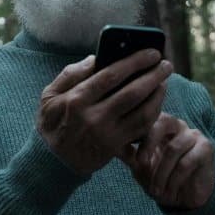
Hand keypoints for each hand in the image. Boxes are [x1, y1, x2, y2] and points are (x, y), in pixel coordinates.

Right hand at [37, 50, 172, 174]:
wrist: (52, 162)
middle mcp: (94, 117)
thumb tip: (95, 58)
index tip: (150, 53)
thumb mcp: (49, 95)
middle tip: (166, 64)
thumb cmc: (52, 123)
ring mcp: (107, 134)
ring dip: (158, 95)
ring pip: (142, 113)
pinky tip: (156, 101)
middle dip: (153, 76)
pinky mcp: (116, 147)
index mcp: (76, 100)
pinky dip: (153, 114)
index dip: (134, 62)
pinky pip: (142, 129)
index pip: (111, 75)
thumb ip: (70, 74)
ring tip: (163, 81)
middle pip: (132, 93)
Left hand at [120, 113, 214, 208]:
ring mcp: (194, 135)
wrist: (185, 199)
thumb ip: (128, 154)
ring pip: (173, 149)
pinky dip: (174, 180)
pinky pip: (186, 163)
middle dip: (149, 143)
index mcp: (161, 125)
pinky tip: (169, 192)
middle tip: (139, 163)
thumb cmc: (161, 179)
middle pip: (163, 123)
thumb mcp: (140, 167)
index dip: (135, 134)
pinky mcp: (206, 149)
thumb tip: (109, 143)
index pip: (147, 119)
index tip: (125, 152)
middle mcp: (179, 125)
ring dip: (161, 173)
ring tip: (155, 190)